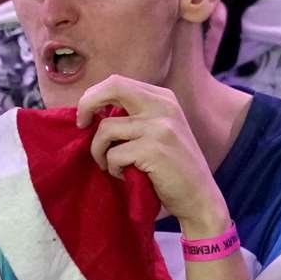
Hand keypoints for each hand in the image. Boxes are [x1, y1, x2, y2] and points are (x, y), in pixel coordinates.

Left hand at [77, 75, 227, 234]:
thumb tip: (91, 110)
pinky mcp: (154, 149)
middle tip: (81, 126)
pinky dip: (114, 169)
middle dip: (87, 104)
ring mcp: (160, 127)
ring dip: (100, 152)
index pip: (118, 82)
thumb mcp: (159, 130)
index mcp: (164, 98)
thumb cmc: (172, 168)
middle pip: (113, 87)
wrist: (199, 197)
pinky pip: (114, 155)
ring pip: (106, 129)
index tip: (86, 118)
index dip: (94, 96)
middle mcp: (164, 106)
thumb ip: (135, 116)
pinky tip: (128, 176)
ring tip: (113, 166)